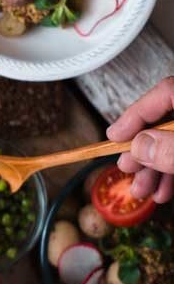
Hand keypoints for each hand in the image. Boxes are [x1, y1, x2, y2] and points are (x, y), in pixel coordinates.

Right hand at [107, 76, 173, 202]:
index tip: (115, 136)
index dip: (135, 115)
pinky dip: (173, 172)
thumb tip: (139, 146)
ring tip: (141, 189)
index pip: (165, 92)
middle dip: (143, 149)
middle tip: (125, 167)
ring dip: (155, 168)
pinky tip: (163, 191)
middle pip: (167, 120)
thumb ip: (170, 148)